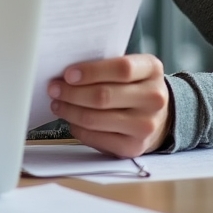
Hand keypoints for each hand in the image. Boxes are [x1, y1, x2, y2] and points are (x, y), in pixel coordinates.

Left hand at [48, 55, 170, 157]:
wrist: (158, 116)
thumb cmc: (133, 85)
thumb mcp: (130, 68)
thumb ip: (105, 65)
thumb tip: (66, 73)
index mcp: (152, 70)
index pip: (122, 69)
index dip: (91, 71)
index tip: (68, 74)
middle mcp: (154, 99)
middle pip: (104, 96)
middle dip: (71, 92)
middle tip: (54, 88)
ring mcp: (146, 126)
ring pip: (95, 118)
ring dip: (69, 110)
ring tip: (57, 103)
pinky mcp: (134, 147)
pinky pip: (96, 138)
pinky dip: (78, 128)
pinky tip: (71, 120)